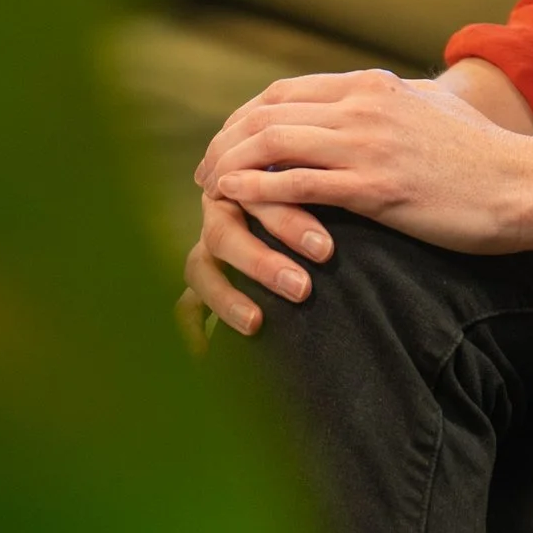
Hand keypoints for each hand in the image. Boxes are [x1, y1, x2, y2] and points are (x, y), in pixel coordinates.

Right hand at [182, 185, 330, 338]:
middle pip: (225, 234)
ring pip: (200, 268)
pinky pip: (184, 304)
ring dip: (226, 296)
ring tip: (255, 323)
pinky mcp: (201, 277)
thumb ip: (316, 186)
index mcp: (245, 183)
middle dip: (261, 262)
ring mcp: (206, 246)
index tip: (324, 250)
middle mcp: (220, 212)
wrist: (289, 201)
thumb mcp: (312, 180)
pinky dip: (192, 326)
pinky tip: (205, 352)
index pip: (256, 200)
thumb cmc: (314, 188)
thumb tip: (347, 207)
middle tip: (302, 288)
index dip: (288, 223)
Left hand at [197, 68, 532, 253]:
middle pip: (267, 113)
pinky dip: (256, 190)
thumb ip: (398, 101)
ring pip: (272, 143)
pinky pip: (297, 184)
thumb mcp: (434, 109)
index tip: (225, 143)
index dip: (244, 117)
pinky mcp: (376, 188)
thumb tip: (380, 96)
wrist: (525, 185)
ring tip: (209, 190)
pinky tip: (233, 203)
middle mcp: (365, 106)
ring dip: (230, 165)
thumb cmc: (485, 156)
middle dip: (224, 140)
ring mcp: (369, 145)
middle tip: (203, 171)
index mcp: (374, 86)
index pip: (286, 91)